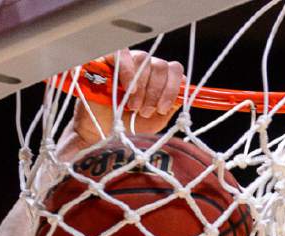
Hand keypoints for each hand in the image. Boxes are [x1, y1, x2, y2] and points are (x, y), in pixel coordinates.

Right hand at [61, 49, 184, 151]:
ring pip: (144, 59)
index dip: (172, 88)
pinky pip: (121, 53)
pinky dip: (127, 70)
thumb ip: (170, 108)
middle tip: (144, 111)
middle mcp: (144, 68)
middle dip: (155, 92)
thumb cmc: (127, 127)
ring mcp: (127, 62)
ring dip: (142, 86)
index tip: (163, 108)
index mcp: (158, 80)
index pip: (174, 70)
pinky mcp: (107, 60)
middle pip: (161, 65)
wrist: (100, 134)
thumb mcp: (154, 122)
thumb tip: (183, 96)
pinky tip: (127, 88)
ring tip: (133, 106)